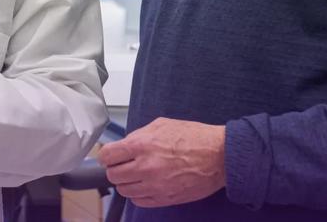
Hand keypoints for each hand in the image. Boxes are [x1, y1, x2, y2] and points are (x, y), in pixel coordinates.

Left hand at [98, 117, 226, 207]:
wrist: (219, 156)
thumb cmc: (194, 138)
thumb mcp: (161, 125)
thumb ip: (138, 135)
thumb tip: (124, 145)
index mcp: (141, 145)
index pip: (107, 156)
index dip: (108, 156)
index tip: (111, 156)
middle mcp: (145, 167)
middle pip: (113, 176)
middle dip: (116, 169)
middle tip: (124, 165)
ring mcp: (155, 186)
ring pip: (124, 191)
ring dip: (127, 183)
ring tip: (137, 175)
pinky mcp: (165, 199)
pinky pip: (139, 202)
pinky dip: (139, 194)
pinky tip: (147, 185)